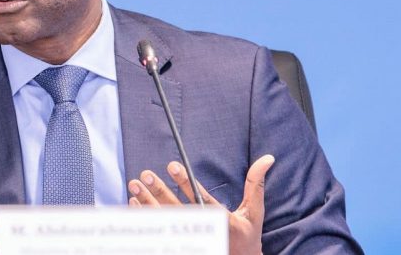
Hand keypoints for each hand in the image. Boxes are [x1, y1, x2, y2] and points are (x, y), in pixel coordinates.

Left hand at [127, 155, 274, 254]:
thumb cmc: (247, 237)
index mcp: (221, 221)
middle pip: (176, 209)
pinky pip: (157, 230)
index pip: (199, 198)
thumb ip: (256, 185)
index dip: (185, 182)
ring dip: (147, 201)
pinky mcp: (180, 243)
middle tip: (146, 174)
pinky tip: (133, 202)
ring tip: (134, 184)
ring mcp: (189, 239)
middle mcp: (202, 231)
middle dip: (159, 191)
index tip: (171, 166)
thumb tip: (268, 158)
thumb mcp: (254, 212)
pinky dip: (144, 216)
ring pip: (163, 219)